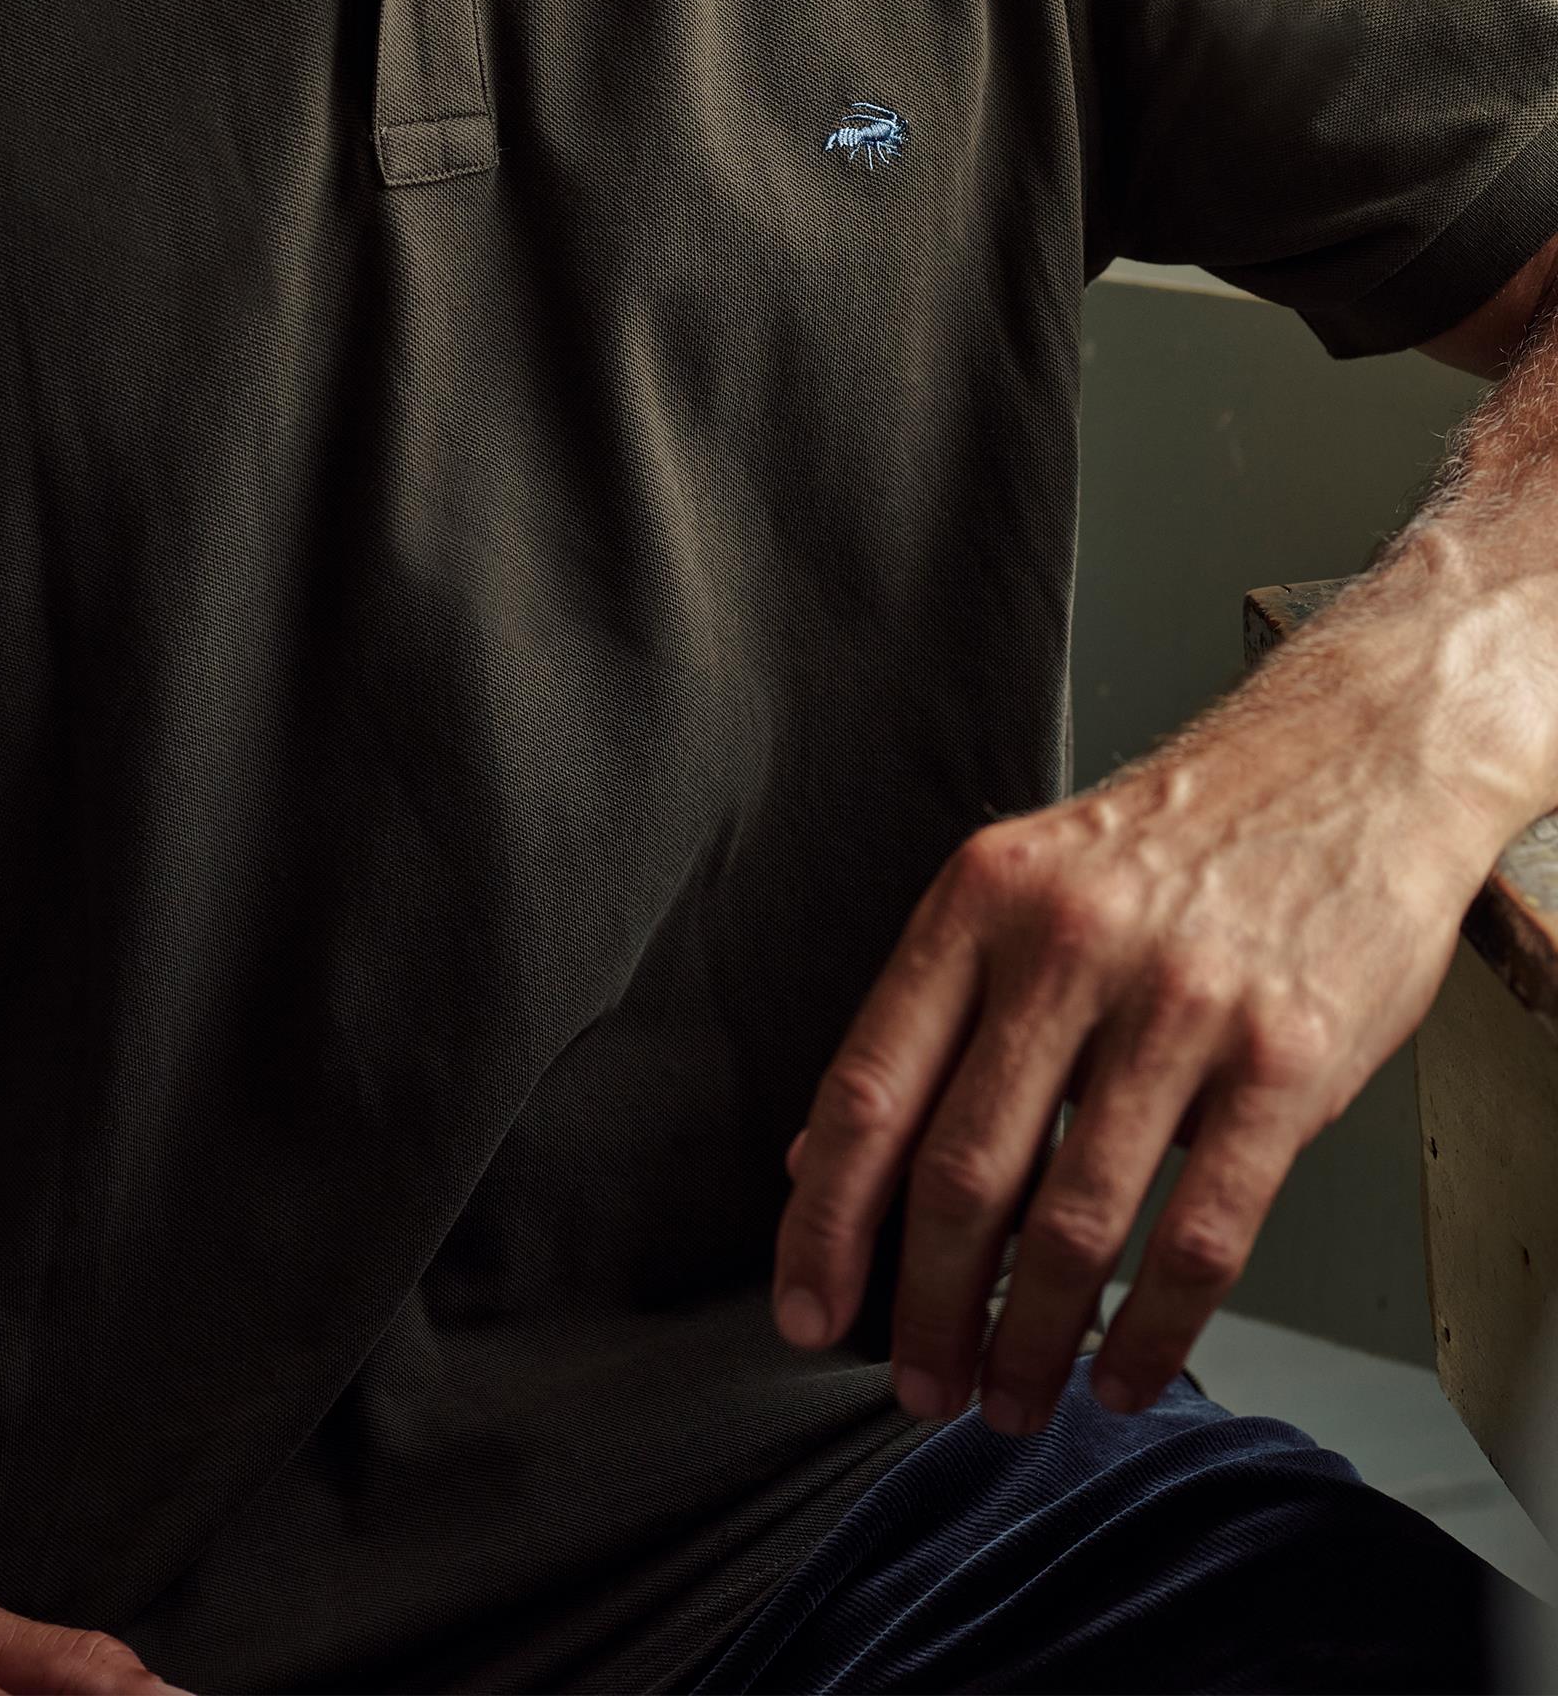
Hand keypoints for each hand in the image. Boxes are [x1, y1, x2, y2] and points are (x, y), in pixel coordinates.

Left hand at [770, 683, 1490, 1435]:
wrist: (1349, 761)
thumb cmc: (1175, 840)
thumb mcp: (1019, 881)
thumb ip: (927, 1013)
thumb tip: (821, 1154)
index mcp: (979, 901)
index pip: (870, 1086)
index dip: (826, 1220)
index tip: (810, 1312)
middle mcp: (1066, 947)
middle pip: (960, 1172)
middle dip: (926, 1307)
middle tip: (918, 1387)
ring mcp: (1179, 1005)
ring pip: (1074, 1222)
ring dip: (1030, 1339)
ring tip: (1011, 1398)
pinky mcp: (1284, 1060)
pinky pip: (1201, 1236)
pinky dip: (1153, 1333)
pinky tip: (1124, 1374)